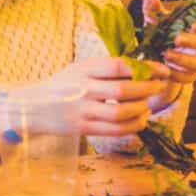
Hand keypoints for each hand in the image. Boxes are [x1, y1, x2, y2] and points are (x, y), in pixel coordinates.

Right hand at [50, 57, 170, 135]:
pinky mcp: (83, 128)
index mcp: (83, 69)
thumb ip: (106, 69)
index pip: (118, 65)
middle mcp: (82, 89)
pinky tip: (141, 119)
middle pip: (122, 90)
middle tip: (157, 87)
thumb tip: (145, 69)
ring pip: (120, 112)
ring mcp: (82, 110)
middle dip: (147, 89)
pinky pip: (115, 130)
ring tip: (147, 105)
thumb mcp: (80, 69)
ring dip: (140, 109)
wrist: (34, 106)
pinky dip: (134, 125)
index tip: (161, 70)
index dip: (145, 68)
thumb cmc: (64, 84)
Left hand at [143, 0, 195, 85]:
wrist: (157, 55)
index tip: (194, 24)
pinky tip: (165, 68)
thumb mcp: (157, 21)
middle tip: (178, 38)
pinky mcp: (193, 76)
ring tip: (167, 54)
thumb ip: (154, 11)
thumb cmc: (163, 32)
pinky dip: (177, 74)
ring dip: (186, 60)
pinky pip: (189, 78)